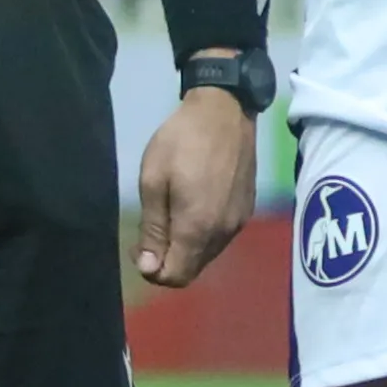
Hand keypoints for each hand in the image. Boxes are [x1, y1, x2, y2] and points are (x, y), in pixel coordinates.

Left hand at [130, 87, 260, 289]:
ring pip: (207, 255)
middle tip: (151, 231)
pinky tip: (194, 206)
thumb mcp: (153, 181)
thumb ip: (152, 229)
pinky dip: (203, 235)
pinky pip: (221, 238)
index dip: (152, 270)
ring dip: (186, 248)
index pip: (175, 276)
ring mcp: (238, 223)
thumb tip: (149, 267)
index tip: (139, 245)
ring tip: (171, 215)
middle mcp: (223, 234)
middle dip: (168, 261)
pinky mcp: (247, 210)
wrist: (225, 110)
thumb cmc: (181, 141)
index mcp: (197, 229)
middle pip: (192, 270)